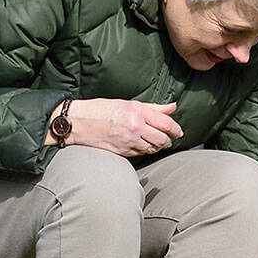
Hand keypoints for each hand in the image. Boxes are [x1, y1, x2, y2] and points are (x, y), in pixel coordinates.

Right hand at [50, 98, 183, 156]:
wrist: (78, 122)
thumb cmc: (102, 109)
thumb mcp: (128, 103)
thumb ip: (153, 108)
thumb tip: (173, 107)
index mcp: (137, 111)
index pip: (166, 123)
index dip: (176, 129)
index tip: (179, 132)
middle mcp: (135, 126)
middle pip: (163, 139)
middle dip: (169, 140)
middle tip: (169, 139)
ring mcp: (129, 140)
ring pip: (153, 148)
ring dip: (157, 146)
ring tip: (156, 142)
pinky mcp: (123, 151)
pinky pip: (142, 153)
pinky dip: (145, 150)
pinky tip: (142, 145)